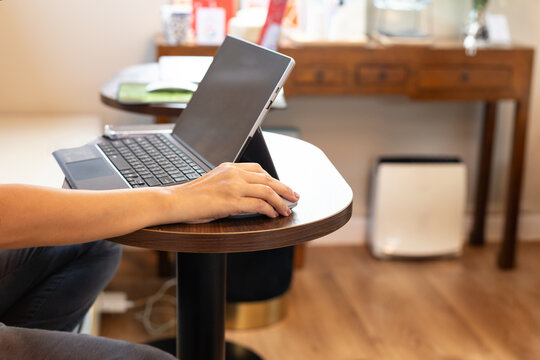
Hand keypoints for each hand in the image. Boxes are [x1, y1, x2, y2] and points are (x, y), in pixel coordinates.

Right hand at [162, 163, 299, 223]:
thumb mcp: (213, 184)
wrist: (174, 202)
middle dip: (284, 188)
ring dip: (281, 201)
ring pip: (267, 190)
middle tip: (295, 196)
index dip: (273, 179)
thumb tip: (245, 196)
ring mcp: (233, 186)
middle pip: (267, 178)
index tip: (282, 187)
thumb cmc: (190, 198)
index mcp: (229, 167)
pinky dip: (270, 210)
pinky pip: (259, 204)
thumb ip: (229, 185)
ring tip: (287, 209)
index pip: (258, 169)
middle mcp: (233, 173)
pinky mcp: (231, 200)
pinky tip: (273, 215)